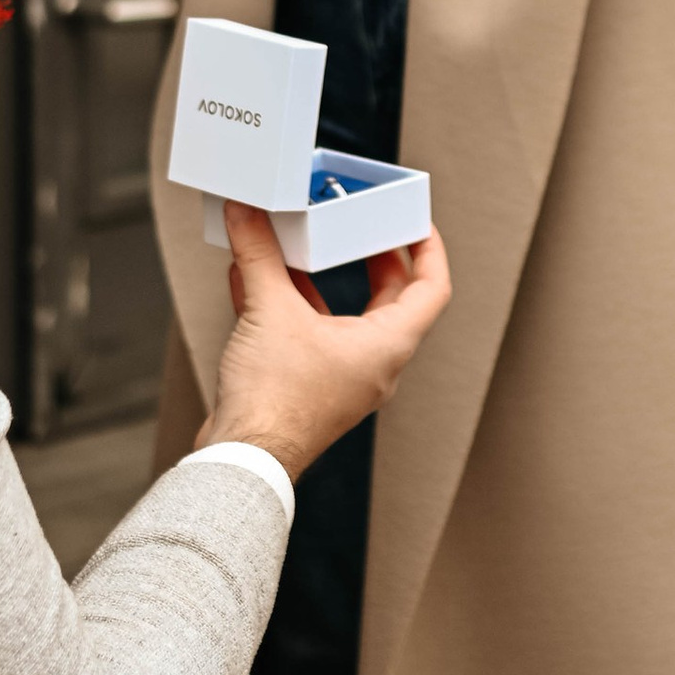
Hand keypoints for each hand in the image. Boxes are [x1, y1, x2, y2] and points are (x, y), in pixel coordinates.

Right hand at [197, 201, 450, 481]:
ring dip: (320, 280)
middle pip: (390, 301)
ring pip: (343, 318)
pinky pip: (308, 336)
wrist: (243, 460)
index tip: (417, 220)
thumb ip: (259, 254)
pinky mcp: (308, 388)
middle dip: (372, 258)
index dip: (429, 249)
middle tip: (359, 226)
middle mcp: (373, 364)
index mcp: (387, 346)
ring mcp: (342, 378)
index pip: (431, 289)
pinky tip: (255, 278)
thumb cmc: (275, 403)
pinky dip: (288, 305)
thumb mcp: (270, 310)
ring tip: (298, 246)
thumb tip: (247, 213)